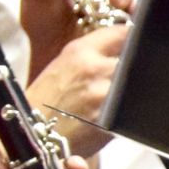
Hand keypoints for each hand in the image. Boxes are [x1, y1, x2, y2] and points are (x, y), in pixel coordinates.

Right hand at [23, 25, 126, 156]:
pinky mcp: (114, 121)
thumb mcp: (65, 63)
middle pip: (135, 59)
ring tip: (116, 100)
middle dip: (132, 67)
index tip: (133, 46)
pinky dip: (129, 113)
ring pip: (136, 85)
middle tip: (122, 78)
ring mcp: (107, 95)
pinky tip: (113, 116)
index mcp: (81, 51)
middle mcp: (96, 69)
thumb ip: (95, 53)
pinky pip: (133, 110)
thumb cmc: (45, 101)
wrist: (32, 135)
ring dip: (131, 90)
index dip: (130, 40)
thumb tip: (126, 48)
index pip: (122, 33)